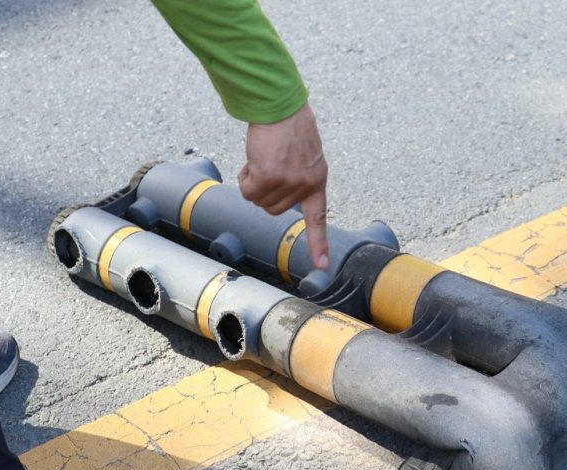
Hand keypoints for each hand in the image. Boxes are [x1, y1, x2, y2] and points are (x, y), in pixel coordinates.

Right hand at [237, 102, 328, 268]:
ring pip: (260, 201)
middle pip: (275, 209)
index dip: (318, 243)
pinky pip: (248, 190)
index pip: (318, 218)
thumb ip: (298, 177)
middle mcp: (305, 185)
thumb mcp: (305, 155)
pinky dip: (244, 178)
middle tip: (266, 168)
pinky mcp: (269, 177)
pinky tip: (252, 161)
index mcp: (317, 181)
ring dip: (253, 184)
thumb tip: (279, 192)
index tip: (322, 265)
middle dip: (264, 192)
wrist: (280, 106)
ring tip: (260, 161)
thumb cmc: (289, 125)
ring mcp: (288, 183)